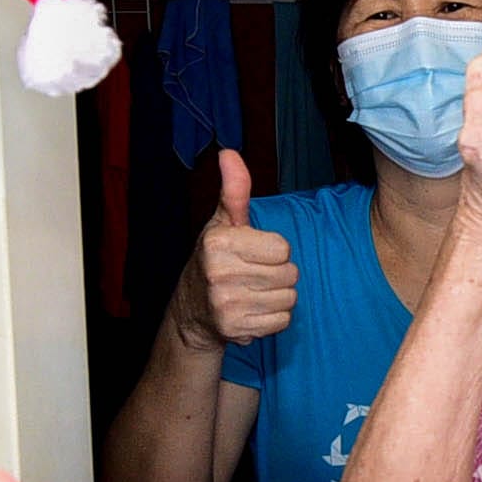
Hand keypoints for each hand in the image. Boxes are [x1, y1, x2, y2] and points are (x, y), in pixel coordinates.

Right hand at [169, 151, 297, 348]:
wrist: (192, 311)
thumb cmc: (214, 259)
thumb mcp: (223, 222)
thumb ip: (234, 190)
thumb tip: (229, 153)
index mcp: (219, 242)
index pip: (282, 248)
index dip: (274, 251)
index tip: (254, 253)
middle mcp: (219, 273)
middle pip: (289, 274)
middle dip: (278, 274)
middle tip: (254, 275)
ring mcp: (226, 304)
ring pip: (289, 299)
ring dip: (277, 297)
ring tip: (254, 293)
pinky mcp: (235, 329)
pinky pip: (282, 321)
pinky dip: (273, 318)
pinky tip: (253, 311)